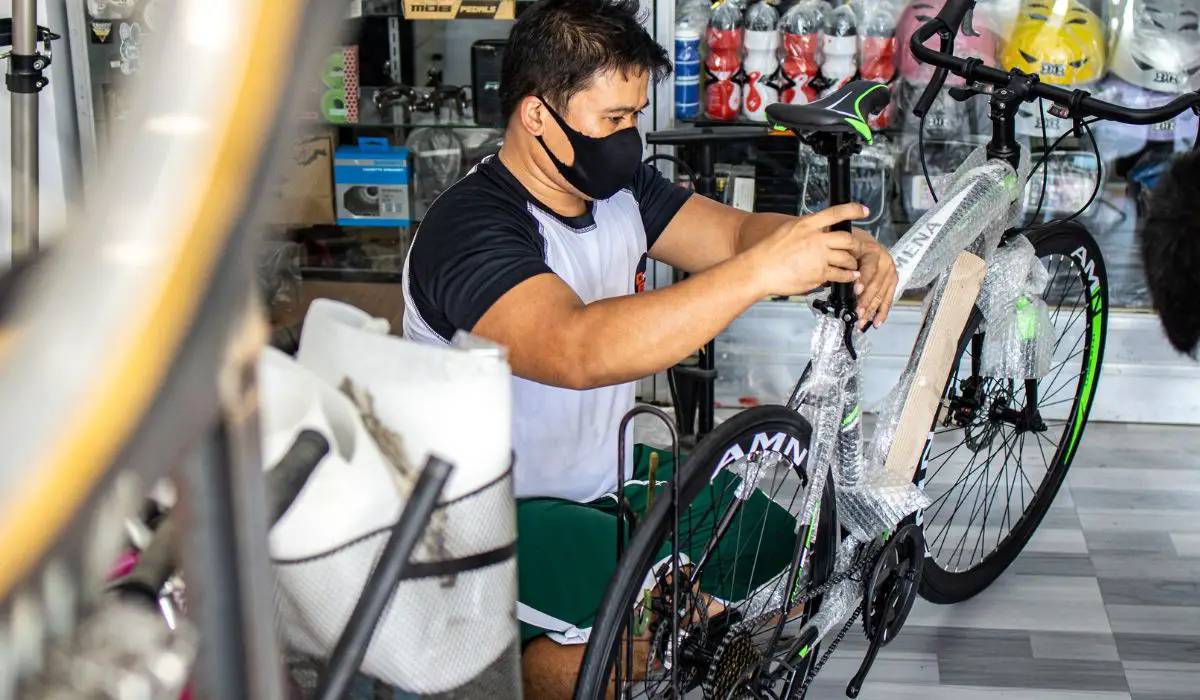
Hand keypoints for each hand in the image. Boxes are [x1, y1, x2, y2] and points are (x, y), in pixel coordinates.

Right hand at [744, 204, 868, 296]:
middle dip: (856, 245)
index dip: (852, 210)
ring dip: (852, 263)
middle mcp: (815, 239)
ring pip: (846, 259)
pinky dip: (846, 277)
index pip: (835, 213)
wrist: (759, 270)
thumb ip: (807, 231)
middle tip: (857, 248)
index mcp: (807, 225)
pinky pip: (839, 275)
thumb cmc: (768, 253)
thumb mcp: (788, 231)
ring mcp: (818, 257)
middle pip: (847, 239)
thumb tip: (820, 232)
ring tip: (852, 266)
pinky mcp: (819, 274)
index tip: (863, 210)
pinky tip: (848, 277)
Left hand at [851, 228, 897, 328]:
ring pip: (881, 294)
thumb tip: (833, 276)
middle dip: (866, 301)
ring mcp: (890, 272)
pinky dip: (882, 311)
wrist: (863, 239)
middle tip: (857, 313)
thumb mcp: (845, 245)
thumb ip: (842, 259)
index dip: (863, 280)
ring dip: (872, 310)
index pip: (869, 268)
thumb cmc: (851, 243)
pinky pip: (888, 298)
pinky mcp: (892, 281)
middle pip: (876, 284)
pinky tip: (877, 322)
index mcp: (872, 251)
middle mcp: (884, 262)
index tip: (856, 291)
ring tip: (862, 321)